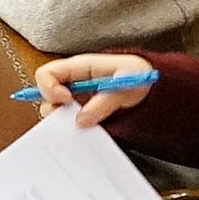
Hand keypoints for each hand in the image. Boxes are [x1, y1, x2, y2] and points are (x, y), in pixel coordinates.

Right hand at [27, 52, 156, 126]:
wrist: (153, 90)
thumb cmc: (139, 77)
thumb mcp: (126, 85)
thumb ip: (103, 103)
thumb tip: (80, 120)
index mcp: (79, 68)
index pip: (47, 73)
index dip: (49, 88)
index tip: (66, 100)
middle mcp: (72, 84)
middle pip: (45, 97)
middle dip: (55, 110)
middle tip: (75, 117)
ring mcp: (76, 100)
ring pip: (56, 113)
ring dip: (65, 123)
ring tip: (87, 124)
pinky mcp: (83, 115)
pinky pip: (69, 124)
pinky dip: (75, 131)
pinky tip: (90, 130)